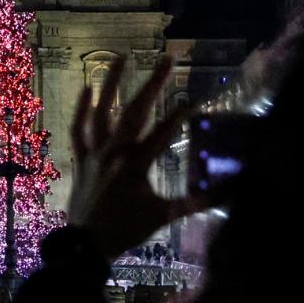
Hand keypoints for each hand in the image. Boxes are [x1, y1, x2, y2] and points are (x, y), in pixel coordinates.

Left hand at [65, 56, 206, 259]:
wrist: (86, 245)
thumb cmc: (126, 230)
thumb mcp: (162, 216)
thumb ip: (193, 203)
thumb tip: (225, 195)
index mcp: (136, 165)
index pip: (163, 134)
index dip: (179, 116)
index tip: (193, 98)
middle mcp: (114, 152)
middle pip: (135, 112)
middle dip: (153, 84)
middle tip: (167, 59)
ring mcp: (94, 153)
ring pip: (102, 112)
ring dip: (111, 84)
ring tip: (120, 58)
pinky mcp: (81, 158)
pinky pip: (78, 129)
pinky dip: (81, 110)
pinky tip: (87, 89)